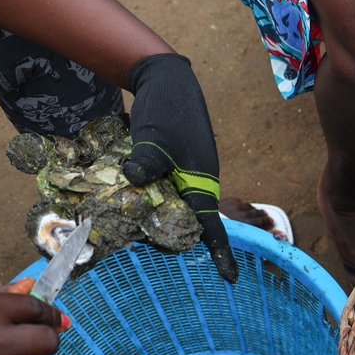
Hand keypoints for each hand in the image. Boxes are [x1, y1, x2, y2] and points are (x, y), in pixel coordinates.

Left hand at [123, 54, 238, 281]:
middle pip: (187, 218)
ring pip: (170, 204)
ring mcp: (183, 174)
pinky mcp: (170, 165)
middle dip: (171, 234)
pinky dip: (146, 195)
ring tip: (126, 223)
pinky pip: (161, 189)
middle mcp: (196, 181)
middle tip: (143, 247)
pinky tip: (125, 194)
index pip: (211, 223)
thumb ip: (145, 162)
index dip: (220, 250)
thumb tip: (133, 181)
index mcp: (202, 180)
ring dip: (153, 213)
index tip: (230, 276)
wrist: (166, 78)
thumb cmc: (167, 108)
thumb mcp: (152, 137)